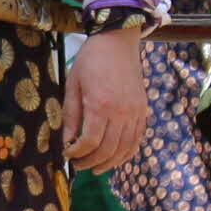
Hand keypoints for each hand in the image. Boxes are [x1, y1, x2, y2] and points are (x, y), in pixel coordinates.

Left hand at [63, 29, 145, 173]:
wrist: (118, 42)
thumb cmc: (91, 60)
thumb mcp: (73, 85)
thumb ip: (71, 115)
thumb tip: (68, 141)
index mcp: (100, 105)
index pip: (89, 141)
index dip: (77, 153)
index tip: (67, 155)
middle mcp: (121, 113)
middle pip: (108, 149)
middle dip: (91, 162)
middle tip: (78, 166)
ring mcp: (135, 113)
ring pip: (124, 149)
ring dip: (109, 163)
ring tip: (95, 168)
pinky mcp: (143, 111)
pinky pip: (137, 140)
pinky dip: (126, 153)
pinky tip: (115, 158)